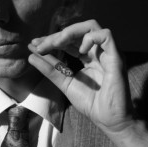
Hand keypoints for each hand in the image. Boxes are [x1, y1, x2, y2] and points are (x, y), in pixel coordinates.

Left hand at [27, 20, 147, 146]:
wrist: (108, 120)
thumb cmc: (91, 103)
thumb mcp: (64, 83)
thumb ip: (50, 69)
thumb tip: (31, 55)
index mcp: (88, 57)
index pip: (69, 40)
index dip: (52, 39)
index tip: (34, 44)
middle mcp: (98, 52)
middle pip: (78, 30)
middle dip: (57, 35)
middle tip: (40, 45)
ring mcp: (108, 53)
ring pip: (92, 27)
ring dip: (70, 32)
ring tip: (56, 43)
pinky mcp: (116, 58)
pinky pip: (106, 36)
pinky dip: (90, 38)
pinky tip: (79, 50)